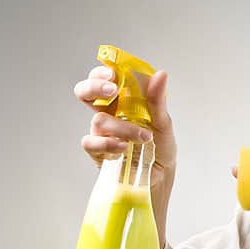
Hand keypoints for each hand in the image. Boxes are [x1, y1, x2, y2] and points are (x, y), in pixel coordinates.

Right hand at [73, 65, 176, 190]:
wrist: (161, 176)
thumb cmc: (160, 146)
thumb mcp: (163, 122)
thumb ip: (158, 100)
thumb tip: (161, 74)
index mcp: (122, 100)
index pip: (104, 79)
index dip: (102, 72)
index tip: (113, 73)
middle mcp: (108, 113)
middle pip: (85, 92)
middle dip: (94, 86)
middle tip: (112, 90)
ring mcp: (101, 132)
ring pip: (99, 120)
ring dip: (124, 128)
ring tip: (144, 138)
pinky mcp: (97, 151)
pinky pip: (91, 142)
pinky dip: (109, 144)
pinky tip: (124, 148)